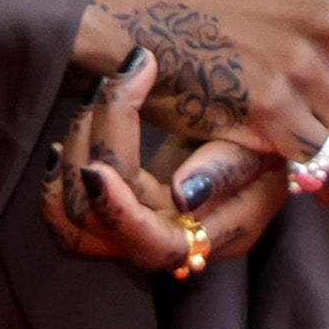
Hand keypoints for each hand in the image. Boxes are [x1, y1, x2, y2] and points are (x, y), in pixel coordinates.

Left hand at [40, 50, 288, 277]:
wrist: (257, 131)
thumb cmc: (269, 135)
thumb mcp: (264, 142)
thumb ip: (227, 169)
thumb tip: (184, 196)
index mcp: (216, 235)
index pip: (155, 245)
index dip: (119, 213)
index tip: (98, 168)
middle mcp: (170, 243)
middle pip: (100, 225)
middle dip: (92, 150)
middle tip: (111, 82)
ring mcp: (138, 230)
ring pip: (73, 219)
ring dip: (73, 153)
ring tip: (96, 96)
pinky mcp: (117, 213)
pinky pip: (67, 212)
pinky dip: (59, 175)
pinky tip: (68, 139)